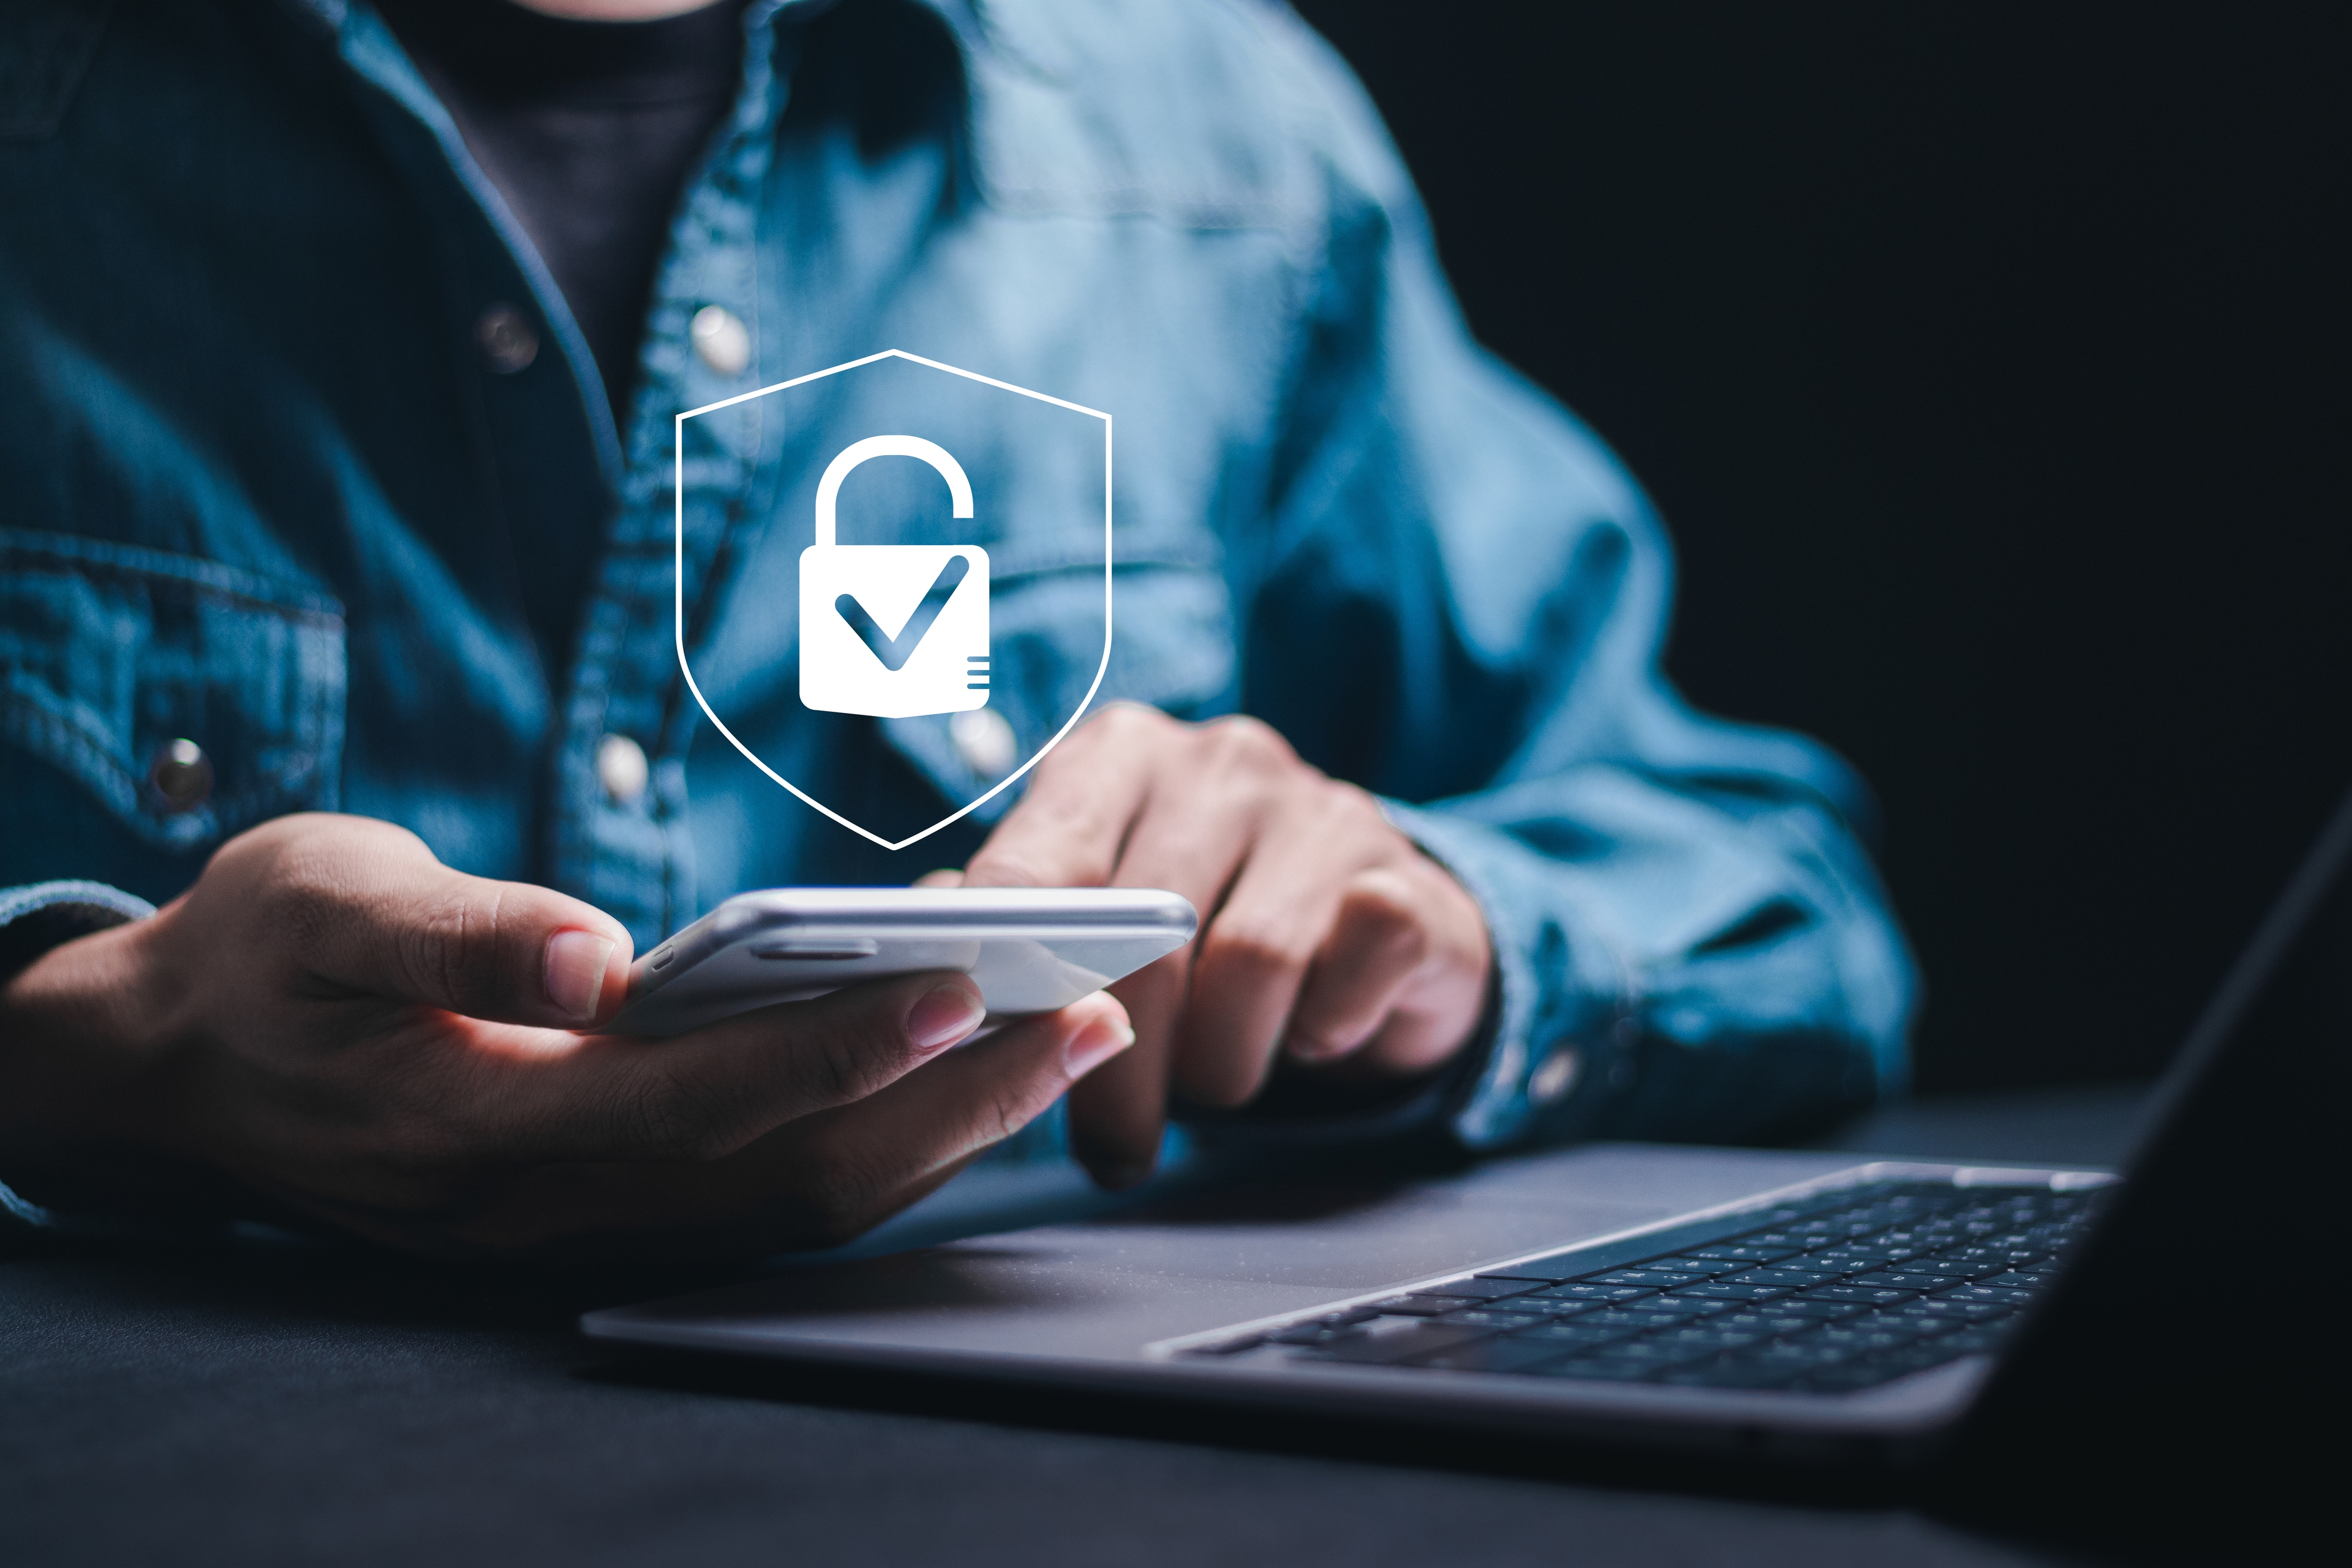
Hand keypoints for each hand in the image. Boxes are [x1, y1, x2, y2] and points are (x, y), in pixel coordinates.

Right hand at [0, 814, 1130, 1260]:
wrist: (178, 1060)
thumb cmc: (260, 956)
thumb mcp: (321, 901)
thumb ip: (454, 930)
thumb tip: (597, 953)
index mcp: (482, 1117)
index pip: (702, 1098)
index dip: (843, 1049)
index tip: (971, 981)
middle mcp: (550, 1199)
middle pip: (792, 1174)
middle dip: (955, 1101)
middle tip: (1095, 1014)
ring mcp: (585, 1222)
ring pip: (801, 1202)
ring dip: (947, 1129)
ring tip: (1073, 1038)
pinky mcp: (610, 1208)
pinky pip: (776, 1196)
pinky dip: (887, 1140)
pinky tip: (967, 1076)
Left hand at [945, 706, 1491, 1187]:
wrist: (1378, 930)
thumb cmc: (1201, 929)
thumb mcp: (1103, 911)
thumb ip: (1017, 931)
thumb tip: (919, 978)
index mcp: (1116, 759)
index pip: (1042, 861)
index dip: (1011, 965)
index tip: (986, 1052)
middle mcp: (1217, 762)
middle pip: (1146, 930)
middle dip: (1116, 1063)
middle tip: (1111, 1149)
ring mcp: (1321, 809)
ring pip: (1250, 964)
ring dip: (1220, 1064)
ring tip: (1208, 1091)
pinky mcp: (1409, 876)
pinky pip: (1354, 967)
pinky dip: (1326, 1031)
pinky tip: (1312, 1038)